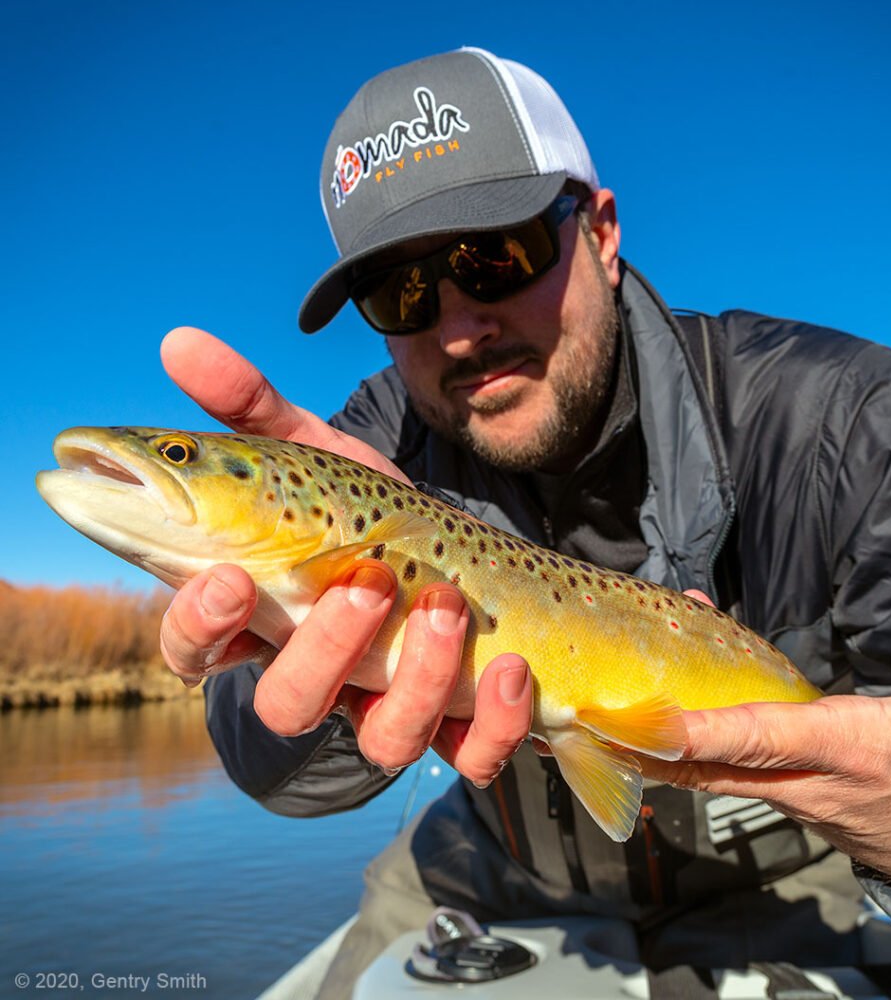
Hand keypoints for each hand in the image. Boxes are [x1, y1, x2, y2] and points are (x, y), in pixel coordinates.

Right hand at [158, 328, 532, 781]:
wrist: (456, 565)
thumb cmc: (364, 516)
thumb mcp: (316, 459)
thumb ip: (251, 409)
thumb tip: (177, 338)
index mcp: (267, 616)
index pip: (196, 646)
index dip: (196, 625)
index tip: (223, 578)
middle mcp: (321, 674)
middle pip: (288, 703)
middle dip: (322, 648)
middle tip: (364, 580)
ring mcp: (390, 707)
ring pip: (382, 737)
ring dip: (414, 677)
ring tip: (443, 603)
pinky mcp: (458, 726)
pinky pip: (469, 755)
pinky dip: (491, 723)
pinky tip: (509, 665)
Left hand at [641, 622, 890, 905]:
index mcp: (862, 753)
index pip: (765, 738)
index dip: (698, 732)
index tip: (639, 723)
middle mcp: (824, 788)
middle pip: (718, 768)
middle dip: (652, 744)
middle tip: (593, 711)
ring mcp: (815, 809)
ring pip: (729, 775)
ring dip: (678, 743)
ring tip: (629, 699)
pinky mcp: (817, 815)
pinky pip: (751, 780)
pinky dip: (716, 752)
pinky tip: (693, 719)